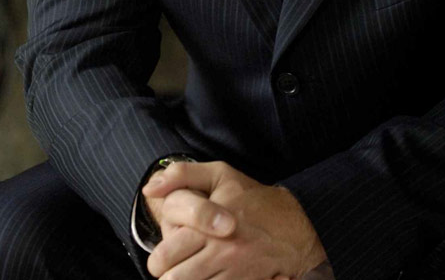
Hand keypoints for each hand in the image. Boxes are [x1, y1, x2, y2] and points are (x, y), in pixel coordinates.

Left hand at [142, 160, 326, 279]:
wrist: (295, 226)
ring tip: (190, 273)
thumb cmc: (251, 198)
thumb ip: (182, 175)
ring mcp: (233, 272)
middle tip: (174, 269)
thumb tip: (150, 188)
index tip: (165, 254)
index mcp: (207, 224)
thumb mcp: (219, 174)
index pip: (165, 255)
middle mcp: (219, 251)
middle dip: (168, 276)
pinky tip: (209, 276)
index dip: (158, 259)